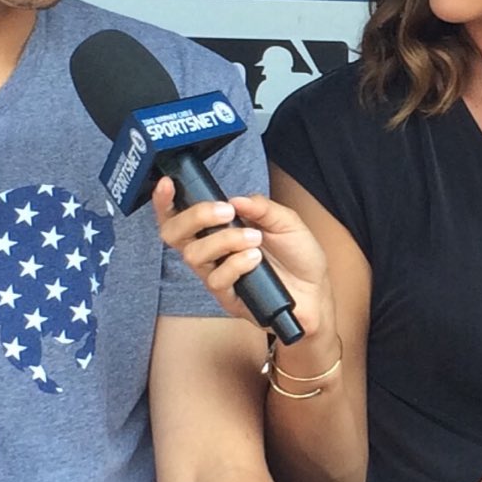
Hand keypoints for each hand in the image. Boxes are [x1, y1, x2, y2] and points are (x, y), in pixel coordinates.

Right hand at [154, 187, 334, 341]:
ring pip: (194, 256)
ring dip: (224, 240)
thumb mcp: (287, 222)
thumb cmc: (298, 255)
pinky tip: (256, 260)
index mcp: (219, 229)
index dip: (165, 201)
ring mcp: (216, 274)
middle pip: (174, 235)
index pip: (180, 216)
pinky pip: (216, 280)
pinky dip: (236, 264)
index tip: (167, 184)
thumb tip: (235, 198)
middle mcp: (211, 252)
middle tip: (224, 211)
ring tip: (254, 239)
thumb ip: (261, 207)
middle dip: (194, 217)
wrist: (317, 291)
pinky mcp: (227, 298)